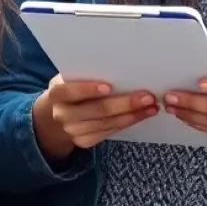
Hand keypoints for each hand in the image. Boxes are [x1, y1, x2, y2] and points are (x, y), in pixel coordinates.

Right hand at [32, 74, 156, 157]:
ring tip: (151, 107)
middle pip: (96, 110)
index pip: (71, 91)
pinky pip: (109, 132)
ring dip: (132, 115)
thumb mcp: (68, 77)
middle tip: (146, 97)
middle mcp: (62, 115)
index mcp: (56, 94)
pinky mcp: (84, 142)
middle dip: (124, 103)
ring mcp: (73, 131)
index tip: (109, 86)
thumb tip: (116, 64)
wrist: (55, 113)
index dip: (89, 89)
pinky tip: (141, 115)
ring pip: (107, 123)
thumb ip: (84, 74)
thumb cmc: (68, 86)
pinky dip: (127, 123)